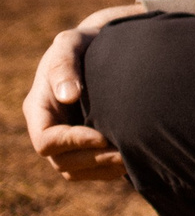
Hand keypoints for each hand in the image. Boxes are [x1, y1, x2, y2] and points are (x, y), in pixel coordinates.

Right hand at [23, 4, 144, 180]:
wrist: (105, 49)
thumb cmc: (85, 44)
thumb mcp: (71, 44)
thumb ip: (64, 66)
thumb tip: (68, 96)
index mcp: (39, 109)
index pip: (46, 140)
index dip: (72, 143)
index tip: (103, 136)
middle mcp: (48, 129)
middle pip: (60, 162)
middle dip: (93, 160)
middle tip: (124, 154)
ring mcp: (65, 141)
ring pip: (75, 171)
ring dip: (103, 169)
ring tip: (131, 159)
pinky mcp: (85, 147)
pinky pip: (91, 171)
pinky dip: (109, 171)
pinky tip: (133, 160)